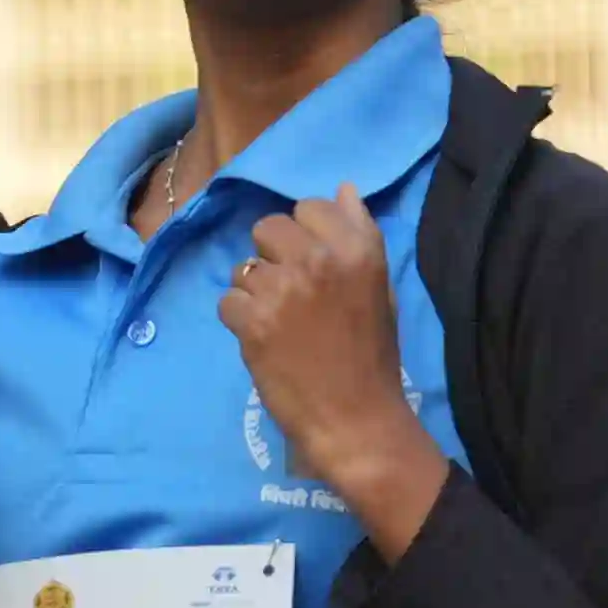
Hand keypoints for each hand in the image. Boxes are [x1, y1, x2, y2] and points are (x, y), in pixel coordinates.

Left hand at [217, 192, 446, 548]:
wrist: (356, 419)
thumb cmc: (372, 356)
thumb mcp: (379, 288)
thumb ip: (358, 235)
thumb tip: (343, 188)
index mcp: (357, 248)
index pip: (308, 208)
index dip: (305, 236)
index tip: (315, 268)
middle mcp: (318, 259)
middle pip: (267, 228)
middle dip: (273, 257)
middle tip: (292, 296)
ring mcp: (282, 289)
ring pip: (243, 267)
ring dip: (255, 293)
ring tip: (280, 324)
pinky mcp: (253, 321)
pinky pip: (228, 301)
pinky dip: (241, 321)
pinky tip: (265, 341)